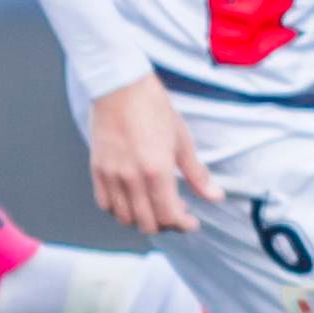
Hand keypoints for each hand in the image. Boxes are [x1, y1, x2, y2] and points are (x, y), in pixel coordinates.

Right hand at [86, 75, 220, 233]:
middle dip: (165, 225)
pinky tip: (131, 201)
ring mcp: (111, 175)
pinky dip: (118, 210)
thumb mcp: (182, 141)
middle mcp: (132, 178)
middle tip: (175, 215)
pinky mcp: (97, 169)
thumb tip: (215, 196)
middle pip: (147, 223)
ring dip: (142, 220)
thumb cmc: (153, 109)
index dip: (183, 225)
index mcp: (157, 170)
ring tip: (153, 209)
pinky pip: (104, 203)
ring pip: (124, 217)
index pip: (169, 215)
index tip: (191, 221)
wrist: (120, 87)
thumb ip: (196, 174)